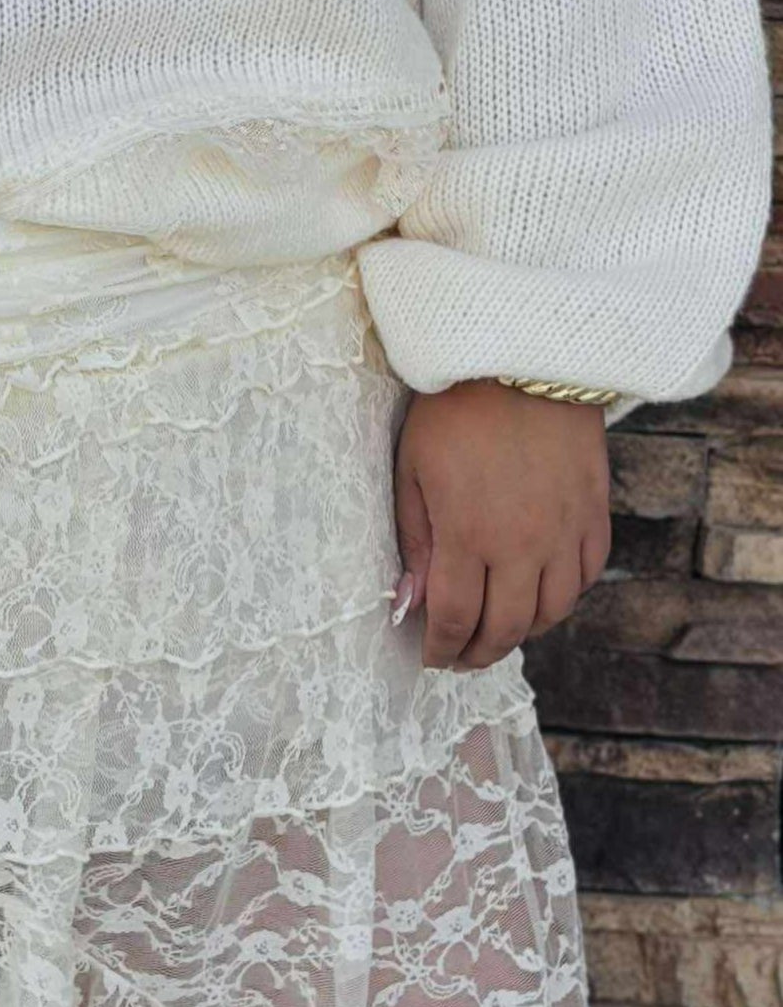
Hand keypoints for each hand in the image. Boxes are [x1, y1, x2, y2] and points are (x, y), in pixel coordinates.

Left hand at [391, 379, 611, 670]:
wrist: (526, 351)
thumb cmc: (454, 408)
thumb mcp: (412, 472)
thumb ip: (415, 543)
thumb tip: (412, 604)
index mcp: (468, 534)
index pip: (454, 619)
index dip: (440, 649)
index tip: (431, 656)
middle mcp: (522, 542)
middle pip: (506, 628)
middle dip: (479, 653)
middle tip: (462, 656)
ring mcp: (565, 528)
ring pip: (552, 611)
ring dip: (523, 632)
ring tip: (499, 631)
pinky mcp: (594, 509)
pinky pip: (587, 574)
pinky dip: (563, 596)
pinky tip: (540, 594)